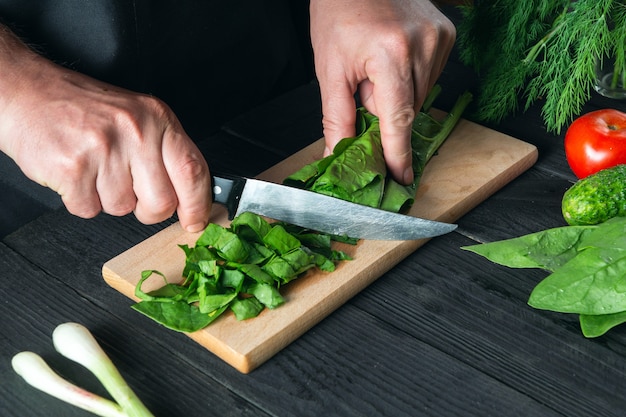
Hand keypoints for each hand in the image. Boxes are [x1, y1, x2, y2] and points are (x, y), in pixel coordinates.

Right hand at [0, 34, 210, 231]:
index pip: (193, 170)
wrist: (27, 93)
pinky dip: (81, 200)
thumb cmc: (84, 110)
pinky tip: (76, 174)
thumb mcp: (138, 117)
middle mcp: (135, 131)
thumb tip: (193, 196)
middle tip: (132, 192)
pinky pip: (89, 210)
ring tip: (95, 169)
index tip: (197, 221)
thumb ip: (166, 153)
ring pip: (123, 208)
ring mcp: (103, 149)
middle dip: (148, 210)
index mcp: (157, 118)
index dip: (199, 205)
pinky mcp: (72, 168)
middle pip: (161, 202)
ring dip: (108, 199)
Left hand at [310, 0, 455, 183]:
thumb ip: (337, 117)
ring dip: (398, 93)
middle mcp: (423, 45)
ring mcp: (440, 38)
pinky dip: (409, 77)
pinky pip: (428, 76)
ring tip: (377, 63)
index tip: (402, 178)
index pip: (399, 118)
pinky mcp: (447, 34)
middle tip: (363, 84)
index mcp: (391, 54)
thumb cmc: (338, 11)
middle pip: (408, 108)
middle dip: (384, 110)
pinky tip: (393, 57)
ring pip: (419, 94)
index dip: (399, 153)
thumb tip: (338, 153)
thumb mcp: (329, 68)